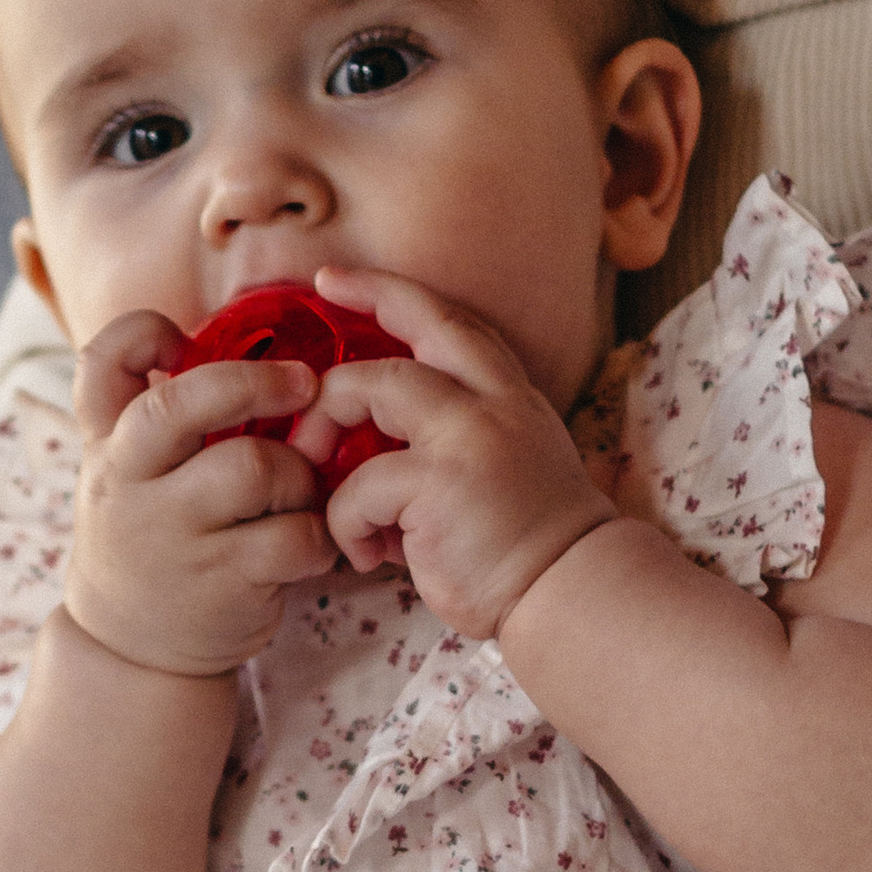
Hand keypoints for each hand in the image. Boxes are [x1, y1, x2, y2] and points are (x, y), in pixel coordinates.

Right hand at [64, 309, 334, 675]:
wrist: (131, 647)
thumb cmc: (150, 537)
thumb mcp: (126, 472)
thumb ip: (153, 412)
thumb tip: (218, 339)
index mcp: (106, 444)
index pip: (100, 362)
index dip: (143, 334)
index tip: (182, 342)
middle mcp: (128, 482)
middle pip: (181, 404)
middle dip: (256, 382)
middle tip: (305, 385)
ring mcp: (172, 534)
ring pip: (257, 467)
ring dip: (299, 474)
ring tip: (299, 494)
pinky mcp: (222, 580)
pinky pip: (294, 536)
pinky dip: (318, 536)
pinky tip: (308, 545)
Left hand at [308, 274, 612, 637]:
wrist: (572, 593)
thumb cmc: (526, 544)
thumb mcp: (502, 465)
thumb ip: (450, 437)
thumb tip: (362, 444)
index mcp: (507, 395)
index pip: (446, 320)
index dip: (385, 292)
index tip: (330, 278)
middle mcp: (492, 402)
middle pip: (403, 338)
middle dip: (340, 354)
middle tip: (299, 396)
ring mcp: (468, 436)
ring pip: (368, 389)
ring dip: (327, 431)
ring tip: (319, 483)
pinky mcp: (440, 483)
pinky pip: (356, 486)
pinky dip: (345, 522)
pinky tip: (365, 556)